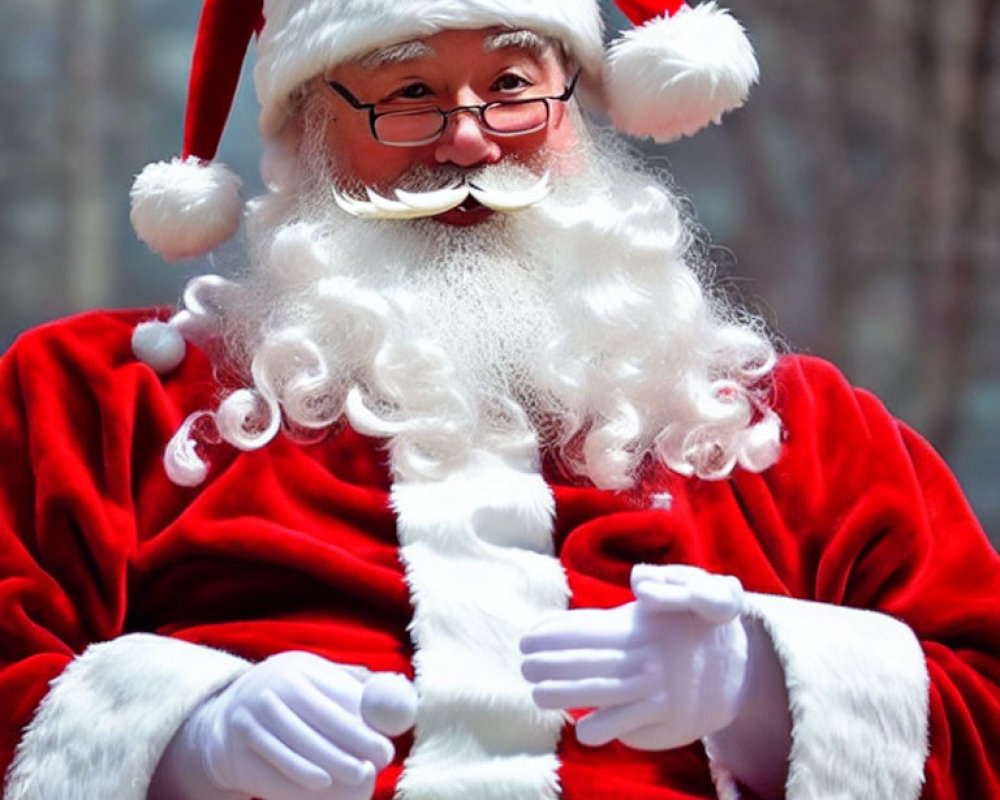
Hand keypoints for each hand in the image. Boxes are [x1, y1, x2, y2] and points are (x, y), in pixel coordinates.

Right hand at [151, 652, 415, 799]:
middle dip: (351, 745)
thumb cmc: (294, 702)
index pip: (334, 694)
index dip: (364, 722)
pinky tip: (321, 785)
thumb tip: (401, 689)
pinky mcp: (235, 746)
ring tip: (356, 777)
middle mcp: (270, 686)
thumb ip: (356, 688)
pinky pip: (272, 767)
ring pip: (296, 746)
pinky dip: (298, 779)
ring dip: (329, 765)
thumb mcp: (319, 684)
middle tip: (376, 766)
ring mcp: (249, 716)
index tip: (386, 744)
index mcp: (298, 667)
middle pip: (316, 718)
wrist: (230, 719)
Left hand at [520, 564, 748, 750]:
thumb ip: (659, 584)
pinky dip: (601, 726)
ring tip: (537, 693)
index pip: (590, 627)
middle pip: (588, 660)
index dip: (556, 633)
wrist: (742, 667)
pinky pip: (626, 725)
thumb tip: (639, 581)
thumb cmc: (700, 623)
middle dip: (551, 663)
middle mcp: (647, 656)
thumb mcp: (691, 588)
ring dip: (564, 694)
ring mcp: (656, 689)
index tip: (529, 637)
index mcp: (645, 623)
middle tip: (524, 665)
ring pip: (601, 693)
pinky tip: (581, 728)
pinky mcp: (666, 718)